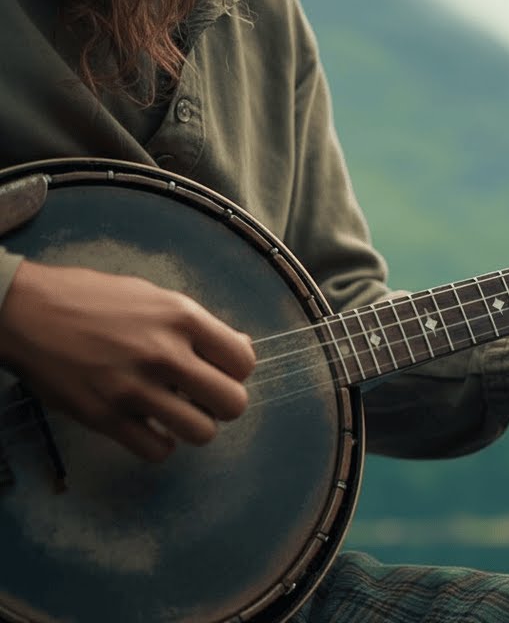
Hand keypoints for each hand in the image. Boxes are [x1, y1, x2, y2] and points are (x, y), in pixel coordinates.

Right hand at [0, 261, 255, 460]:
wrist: (23, 311)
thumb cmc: (91, 299)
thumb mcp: (154, 296)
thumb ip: (198, 325)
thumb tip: (241, 347)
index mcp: (181, 317)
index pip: (244, 361)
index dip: (235, 371)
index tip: (217, 370)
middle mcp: (163, 353)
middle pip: (233, 404)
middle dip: (222, 404)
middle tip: (202, 397)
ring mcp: (133, 388)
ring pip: (202, 433)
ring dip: (193, 426)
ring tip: (176, 412)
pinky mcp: (104, 417)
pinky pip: (157, 451)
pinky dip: (159, 444)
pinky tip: (148, 426)